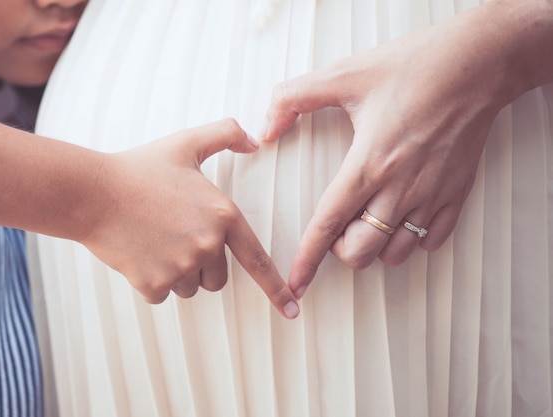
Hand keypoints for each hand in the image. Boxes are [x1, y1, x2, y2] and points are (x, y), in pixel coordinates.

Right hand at [81, 119, 299, 318]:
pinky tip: (138, 252)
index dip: (276, 287)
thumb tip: (255, 141)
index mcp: (222, 216)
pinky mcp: (153, 284)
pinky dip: (152, 280)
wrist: (92, 192)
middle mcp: (207, 245)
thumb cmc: (139, 167)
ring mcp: (180, 268)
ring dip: (177, 273)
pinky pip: (161, 295)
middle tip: (174, 235)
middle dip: (202, 263)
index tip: (292, 309)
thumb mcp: (186, 143)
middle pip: (217, 277)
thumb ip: (226, 134)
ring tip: (154, 241)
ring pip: (190, 287)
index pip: (257, 259)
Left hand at [260, 3, 530, 298]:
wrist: (477, 64)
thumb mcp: (343, 74)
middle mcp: (399, 190)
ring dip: (375, 247)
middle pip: (361, 253)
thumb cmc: (413, 67)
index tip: (295, 284)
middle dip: (341, 249)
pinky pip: (431, 241)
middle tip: (339, 225)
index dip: (307, 260)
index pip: (327, 225)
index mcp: (367, 165)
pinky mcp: (456, 194)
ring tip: (370, 221)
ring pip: (395, 254)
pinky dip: (412, 240)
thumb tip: (264, 129)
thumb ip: (293, 99)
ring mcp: (431, 196)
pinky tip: (404, 218)